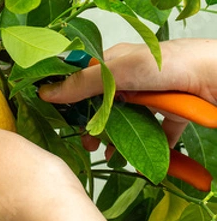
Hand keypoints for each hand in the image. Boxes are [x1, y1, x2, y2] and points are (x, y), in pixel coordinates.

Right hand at [39, 39, 216, 146]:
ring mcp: (154, 94)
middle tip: (87, 144)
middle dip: (95, 126)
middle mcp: (134, 77)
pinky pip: (157, 132)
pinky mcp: (174, 112)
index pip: (84, 79)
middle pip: (105, 105)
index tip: (61, 119)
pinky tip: (140, 160)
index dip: (71, 99)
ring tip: (111, 156)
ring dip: (119, 140)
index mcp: (116, 61)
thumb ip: (83, 83)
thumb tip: (46, 91)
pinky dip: (149, 148)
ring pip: (129, 121)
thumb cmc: (172, 65)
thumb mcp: (119, 71)